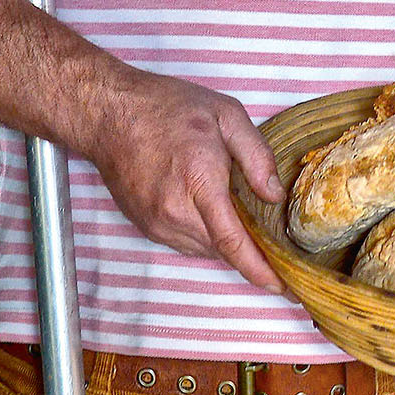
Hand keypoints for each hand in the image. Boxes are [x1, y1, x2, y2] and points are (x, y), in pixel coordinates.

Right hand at [85, 69, 285, 292]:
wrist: (112, 114)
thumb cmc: (168, 107)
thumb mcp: (226, 115)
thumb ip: (256, 156)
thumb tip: (273, 195)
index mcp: (199, 182)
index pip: (232, 241)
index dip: (259, 269)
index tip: (282, 286)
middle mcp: (174, 212)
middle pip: (221, 250)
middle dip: (251, 255)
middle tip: (276, 248)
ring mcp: (156, 223)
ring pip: (203, 249)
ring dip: (227, 244)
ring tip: (247, 225)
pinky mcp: (146, 226)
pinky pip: (185, 242)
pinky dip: (205, 236)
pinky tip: (215, 214)